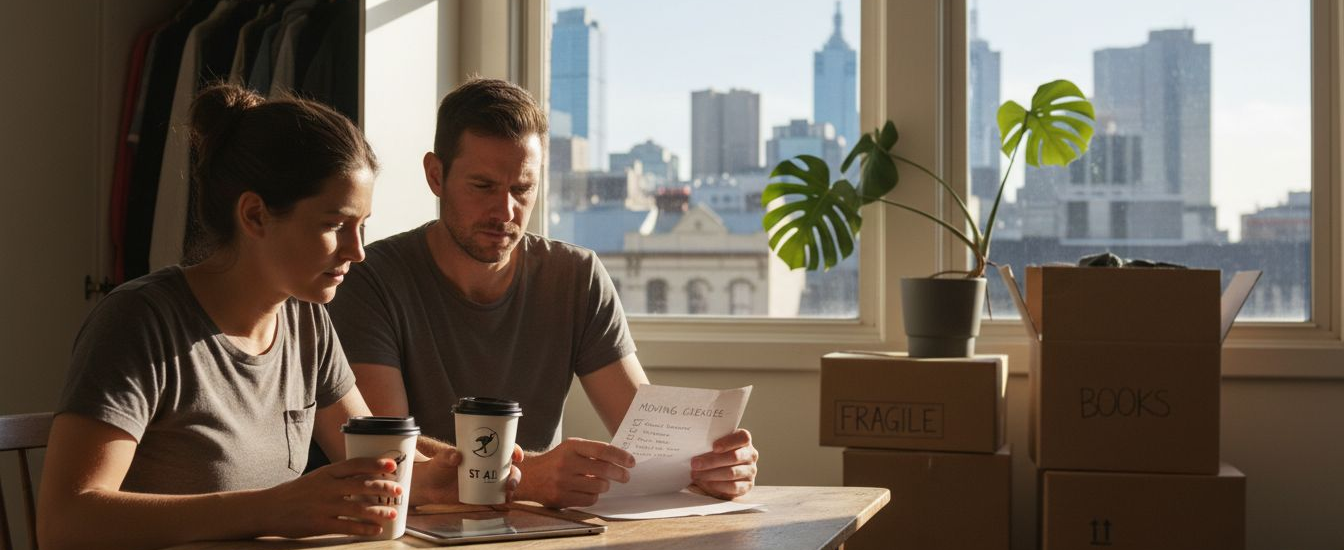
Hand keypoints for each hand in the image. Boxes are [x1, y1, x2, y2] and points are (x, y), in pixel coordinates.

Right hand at [259, 457, 401, 537]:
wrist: (268, 509)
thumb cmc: (297, 493)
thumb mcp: (317, 478)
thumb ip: (338, 477)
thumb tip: (367, 477)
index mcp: (326, 473)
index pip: (355, 464)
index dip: (375, 464)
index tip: (392, 465)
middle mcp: (326, 487)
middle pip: (361, 485)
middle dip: (383, 487)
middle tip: (399, 491)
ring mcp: (323, 506)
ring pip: (357, 507)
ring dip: (378, 511)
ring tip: (392, 513)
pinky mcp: (320, 524)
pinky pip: (347, 526)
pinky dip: (364, 528)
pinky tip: (375, 529)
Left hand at [410, 445, 523, 504]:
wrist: (428, 486)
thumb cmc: (436, 467)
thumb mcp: (441, 459)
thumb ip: (448, 456)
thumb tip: (456, 456)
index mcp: (482, 454)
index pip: (503, 449)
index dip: (514, 451)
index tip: (517, 456)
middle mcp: (487, 466)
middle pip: (509, 469)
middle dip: (515, 475)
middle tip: (510, 483)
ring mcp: (485, 481)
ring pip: (505, 483)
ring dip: (512, 489)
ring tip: (508, 496)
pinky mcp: (480, 495)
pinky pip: (495, 498)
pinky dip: (503, 501)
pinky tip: (505, 504)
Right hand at [515, 437, 634, 507]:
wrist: (530, 475)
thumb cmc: (556, 461)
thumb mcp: (571, 449)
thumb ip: (593, 452)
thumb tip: (620, 459)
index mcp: (571, 447)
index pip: (602, 450)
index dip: (620, 456)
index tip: (631, 461)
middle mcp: (566, 463)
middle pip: (604, 470)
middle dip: (620, 474)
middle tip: (625, 476)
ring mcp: (563, 482)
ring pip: (598, 487)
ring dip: (605, 485)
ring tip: (602, 483)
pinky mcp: (561, 498)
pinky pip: (589, 499)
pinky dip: (594, 496)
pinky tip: (589, 491)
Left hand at [691, 429, 757, 498]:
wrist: (720, 473)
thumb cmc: (715, 454)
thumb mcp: (713, 446)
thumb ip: (708, 443)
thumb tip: (694, 444)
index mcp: (744, 440)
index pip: (742, 437)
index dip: (728, 442)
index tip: (714, 447)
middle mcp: (750, 455)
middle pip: (734, 457)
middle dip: (712, 461)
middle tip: (695, 463)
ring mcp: (750, 471)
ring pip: (732, 472)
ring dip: (711, 474)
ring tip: (696, 474)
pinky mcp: (747, 486)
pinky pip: (733, 487)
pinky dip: (717, 485)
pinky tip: (705, 483)